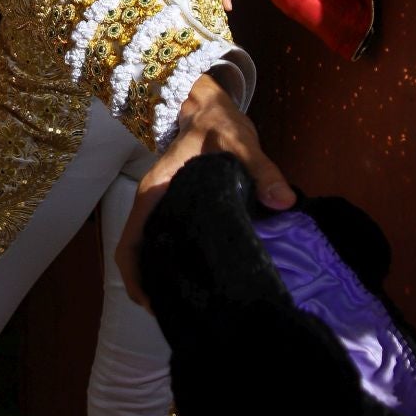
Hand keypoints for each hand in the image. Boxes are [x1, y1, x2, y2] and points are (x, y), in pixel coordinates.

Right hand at [115, 74, 294, 307]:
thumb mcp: (241, 143)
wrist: (206, 103)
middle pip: (137, 253)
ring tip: (187, 302)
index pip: (131, 242)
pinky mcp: (174, 204)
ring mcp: (161, 204)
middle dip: (149, 285)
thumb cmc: (218, 123)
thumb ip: (262, 171)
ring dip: (159, 274)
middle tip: (178, 312)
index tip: (152, 303)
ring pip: (148, 247)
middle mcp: (152, 203)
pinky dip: (170, 259)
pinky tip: (196, 274)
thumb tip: (284, 202)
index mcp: (156, 193)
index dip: (136, 276)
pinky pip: (163, 237)